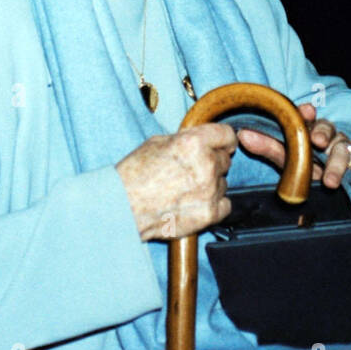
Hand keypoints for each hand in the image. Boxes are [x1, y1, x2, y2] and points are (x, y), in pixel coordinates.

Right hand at [116, 123, 236, 241]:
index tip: (223, 144)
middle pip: (225, 160)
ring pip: (223, 183)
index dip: (224, 139)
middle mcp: (205, 165)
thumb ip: (185, 139)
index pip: (226, 135)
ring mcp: (209, 191)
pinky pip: (225, 205)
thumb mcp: (157, 142)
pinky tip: (196, 202)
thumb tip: (200, 139)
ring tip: (188, 188)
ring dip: (211, 184)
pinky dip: (214, 204)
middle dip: (212, 162)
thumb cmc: (134, 174)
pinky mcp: (208, 214)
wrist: (124, 207)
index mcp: (193, 143)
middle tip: (193, 169)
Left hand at [238, 102, 350, 197]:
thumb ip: (267, 146)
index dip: (306, 113)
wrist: (323, 186)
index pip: (307, 117)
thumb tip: (243, 135)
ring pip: (345, 148)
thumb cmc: (303, 165)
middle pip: (327, 129)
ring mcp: (345, 148)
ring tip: (330, 181)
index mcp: (308, 129)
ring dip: (338, 164)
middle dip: (323, 133)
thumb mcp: (284, 157)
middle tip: (317, 142)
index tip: (305, 112)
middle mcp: (328, 135)